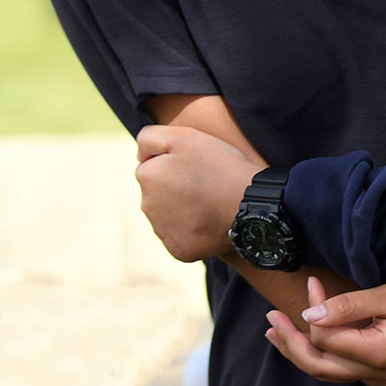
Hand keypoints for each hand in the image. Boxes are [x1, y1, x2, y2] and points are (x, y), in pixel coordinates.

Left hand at [134, 124, 264, 261]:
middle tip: (205, 183)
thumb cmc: (219, 165)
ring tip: (209, 201)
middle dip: (175, 187)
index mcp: (146, 176)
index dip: (175, 163)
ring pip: (169, 215)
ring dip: (182, 209)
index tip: (196, 165)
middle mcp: (147, 205)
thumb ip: (150, 137)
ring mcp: (162, 231)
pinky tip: (210, 220)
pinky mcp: (177, 249)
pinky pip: (181, 237)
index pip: (153, 166)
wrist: (247, 203)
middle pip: (158, 193)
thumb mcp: (185, 136)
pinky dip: (192, 230)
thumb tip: (138, 156)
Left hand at [266, 277, 385, 381]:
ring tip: (275, 333)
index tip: (312, 281)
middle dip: (289, 342)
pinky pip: (339, 368)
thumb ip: (348, 306)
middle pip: (318, 365)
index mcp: (376, 353)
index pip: (326, 338)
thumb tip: (308, 315)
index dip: (312, 309)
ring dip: (298, 351)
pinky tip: (307, 341)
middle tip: (270, 317)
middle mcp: (375, 371)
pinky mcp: (380, 366)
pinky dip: (317, 355)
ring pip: (326, 371)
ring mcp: (378, 373)